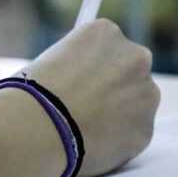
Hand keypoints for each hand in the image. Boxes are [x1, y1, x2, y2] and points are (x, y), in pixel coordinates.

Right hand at [24, 20, 158, 176]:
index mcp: (106, 32)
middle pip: (130, 72)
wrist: (37, 128)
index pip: (108, 48)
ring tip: (85, 129)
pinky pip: (132, 135)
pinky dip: (117, 142)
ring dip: (119, 115)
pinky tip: (91, 144)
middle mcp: (135, 56)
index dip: (93, 70)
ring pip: (137, 105)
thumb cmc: (31, 94)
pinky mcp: (145, 129)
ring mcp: (145, 94)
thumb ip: (77, 66)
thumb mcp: (51, 60)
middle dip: (114, 89)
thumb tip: (81, 81)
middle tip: (88, 108)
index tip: (81, 85)